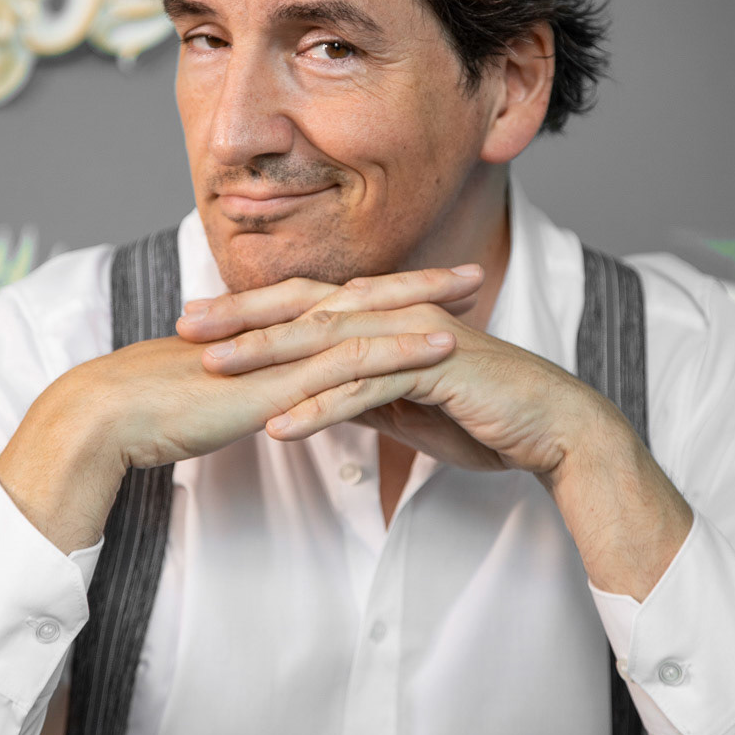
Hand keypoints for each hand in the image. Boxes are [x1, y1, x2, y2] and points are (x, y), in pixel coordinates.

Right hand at [0, 288, 459, 552]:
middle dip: (419, 283)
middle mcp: (284, 328)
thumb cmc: (159, 406)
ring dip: (425, 303)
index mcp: (270, 330)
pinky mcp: (287, 376)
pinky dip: (405, 346)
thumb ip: (252, 390)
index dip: (382, 294)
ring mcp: (287, 348)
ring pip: (370, 316)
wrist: (116, 412)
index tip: (424, 290)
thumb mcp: (219, 394)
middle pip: (363, 294)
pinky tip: (444, 344)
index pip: (336, 303)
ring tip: (475, 290)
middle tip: (468, 273)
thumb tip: (272, 400)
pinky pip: (357, 358)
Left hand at [178, 267, 601, 478]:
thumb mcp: (408, 402)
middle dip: (242, 317)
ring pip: (328, 342)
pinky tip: (281, 428)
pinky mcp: (433, 369)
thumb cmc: (481, 412)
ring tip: (214, 372)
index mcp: (384, 315)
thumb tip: (323, 397)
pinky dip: (322, 409)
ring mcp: (413, 337)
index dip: (250, 311)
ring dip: (268, 357)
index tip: (198, 322)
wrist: (549, 425)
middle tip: (184, 325)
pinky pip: (367, 388)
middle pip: (305, 309)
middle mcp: (393, 314)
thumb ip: (365, 390)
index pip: (305, 305)